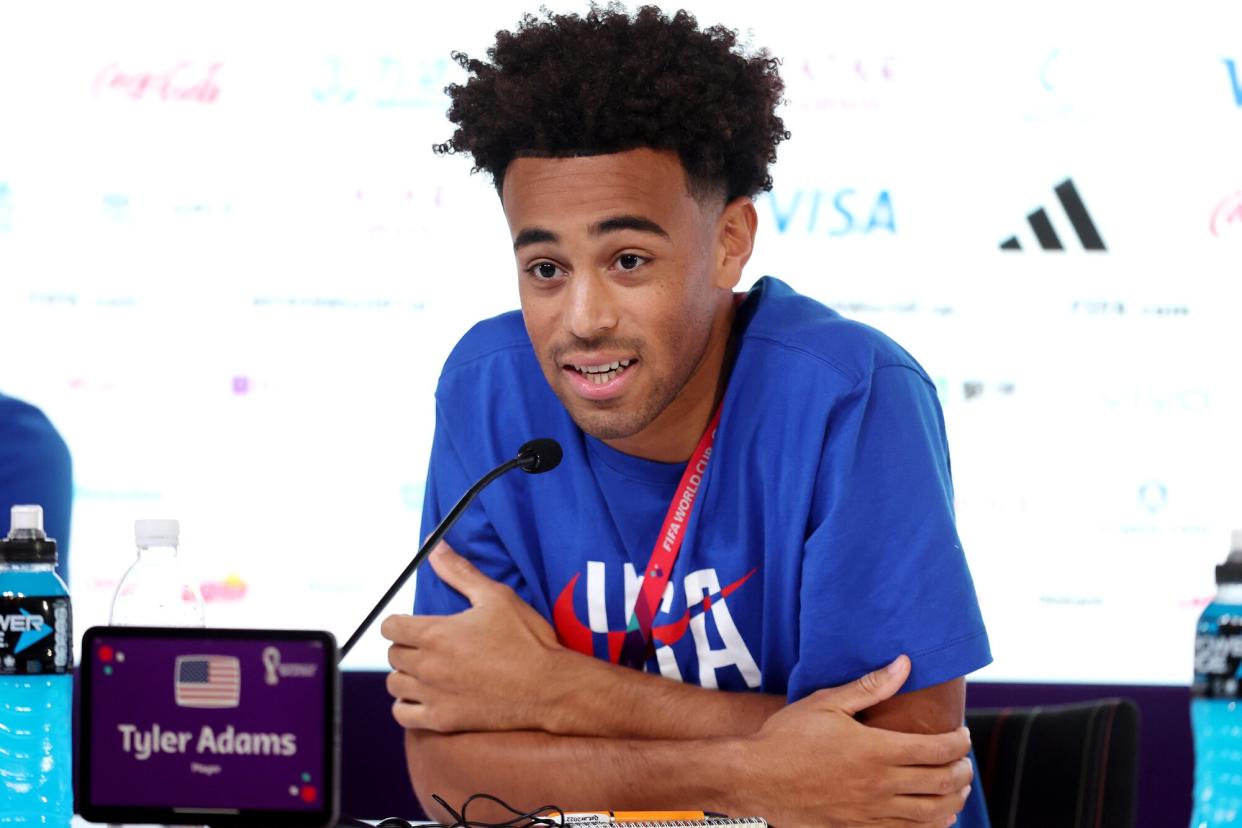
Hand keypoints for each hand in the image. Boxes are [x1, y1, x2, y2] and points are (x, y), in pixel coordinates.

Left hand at [381, 541, 563, 732]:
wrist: (549, 687)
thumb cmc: (526, 639)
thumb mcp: (496, 596)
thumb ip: (459, 571)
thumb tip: (433, 545)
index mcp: (436, 633)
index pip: (390, 626)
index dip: (400, 622)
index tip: (415, 624)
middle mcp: (427, 665)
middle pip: (393, 654)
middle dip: (406, 646)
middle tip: (428, 646)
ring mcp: (433, 696)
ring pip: (394, 684)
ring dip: (405, 675)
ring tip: (425, 671)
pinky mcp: (442, 720)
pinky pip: (403, 714)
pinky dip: (407, 705)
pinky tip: (424, 697)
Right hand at [737, 655, 972, 827]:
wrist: (755, 779)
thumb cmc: (787, 736)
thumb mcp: (826, 703)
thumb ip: (869, 686)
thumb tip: (904, 664)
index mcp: (876, 750)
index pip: (936, 749)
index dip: (958, 743)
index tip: (962, 734)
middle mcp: (880, 784)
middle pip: (941, 783)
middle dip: (962, 771)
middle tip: (965, 761)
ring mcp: (871, 811)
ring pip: (931, 814)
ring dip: (953, 802)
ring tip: (959, 790)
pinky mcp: (858, 827)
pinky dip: (930, 825)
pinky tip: (936, 817)